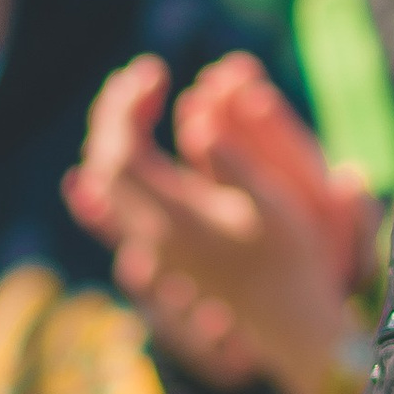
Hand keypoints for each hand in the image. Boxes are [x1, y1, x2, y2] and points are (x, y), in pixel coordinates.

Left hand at [65, 50, 374, 393]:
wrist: (286, 321)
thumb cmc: (291, 260)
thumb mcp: (274, 205)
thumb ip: (234, 162)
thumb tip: (198, 122)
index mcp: (176, 218)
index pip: (123, 152)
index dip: (128, 106)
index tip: (157, 72)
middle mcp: (151, 235)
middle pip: (104, 163)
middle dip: (114, 112)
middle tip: (144, 76)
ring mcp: (150, 247)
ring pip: (102, 185)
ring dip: (111, 137)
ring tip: (135, 101)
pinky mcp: (158, 254)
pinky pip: (111, 207)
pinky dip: (108, 171)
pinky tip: (116, 156)